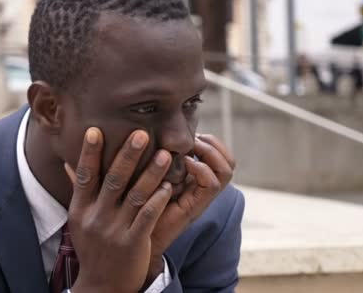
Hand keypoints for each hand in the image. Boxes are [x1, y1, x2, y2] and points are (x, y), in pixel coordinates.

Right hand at [65, 127, 173, 292]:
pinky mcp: (133, 243)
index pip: (84, 176)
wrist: (102, 286)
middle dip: (128, 155)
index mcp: (80, 209)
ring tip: (165, 155)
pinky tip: (168, 185)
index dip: (89, 153)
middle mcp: (95, 217)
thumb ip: (77, 190)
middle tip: (141, 133)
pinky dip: (158, 200)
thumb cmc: (92, 247)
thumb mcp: (78, 220)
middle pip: (112, 180)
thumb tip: (67, 163)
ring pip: (135, 196)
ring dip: (151, 173)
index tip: (94, 130)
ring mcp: (114, 231)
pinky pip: (148, 217)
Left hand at [145, 134, 235, 281]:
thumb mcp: (150, 172)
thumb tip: (153, 128)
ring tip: (189, 148)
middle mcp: (202, 187)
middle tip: (192, 138)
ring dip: (209, 153)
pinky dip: (199, 168)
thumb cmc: (137, 200)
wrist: (134, 233)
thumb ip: (158, 155)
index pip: (220, 154)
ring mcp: (201, 198)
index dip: (210, 140)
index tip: (190, 133)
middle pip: (228, 161)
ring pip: (226, 171)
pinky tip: (182, 163)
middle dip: (213, 143)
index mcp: (195, 177)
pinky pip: (211, 184)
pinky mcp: (194, 207)